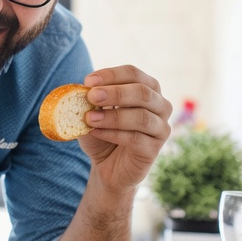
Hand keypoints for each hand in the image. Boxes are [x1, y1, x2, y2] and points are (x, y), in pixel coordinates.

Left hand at [79, 66, 172, 192]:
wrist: (107, 166)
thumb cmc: (103, 133)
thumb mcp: (93, 112)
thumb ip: (90, 100)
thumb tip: (80, 89)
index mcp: (147, 89)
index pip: (133, 74)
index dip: (111, 75)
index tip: (88, 81)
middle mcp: (160, 106)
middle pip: (142, 92)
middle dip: (115, 93)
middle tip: (91, 96)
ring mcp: (161, 128)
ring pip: (141, 117)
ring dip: (112, 116)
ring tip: (89, 118)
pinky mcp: (154, 150)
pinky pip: (135, 139)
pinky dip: (113, 134)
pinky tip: (95, 132)